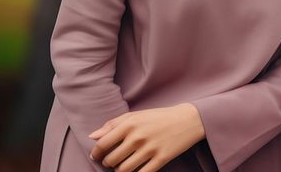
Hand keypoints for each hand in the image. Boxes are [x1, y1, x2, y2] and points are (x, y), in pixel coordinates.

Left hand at [89, 104, 204, 171]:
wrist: (187, 119)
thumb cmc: (158, 117)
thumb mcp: (136, 115)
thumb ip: (113, 124)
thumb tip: (92, 137)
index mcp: (130, 123)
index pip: (103, 144)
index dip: (96, 153)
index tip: (97, 156)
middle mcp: (138, 136)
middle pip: (111, 160)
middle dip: (109, 163)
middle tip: (114, 160)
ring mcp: (149, 149)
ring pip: (123, 171)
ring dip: (120, 170)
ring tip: (124, 164)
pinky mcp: (160, 160)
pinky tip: (136, 169)